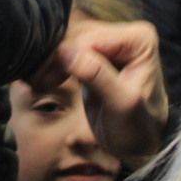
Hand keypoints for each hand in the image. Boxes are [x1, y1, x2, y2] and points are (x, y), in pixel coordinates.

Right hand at [35, 20, 168, 164]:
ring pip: (70, 41)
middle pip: (78, 36)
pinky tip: (47, 80)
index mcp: (140, 39)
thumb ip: (98, 76)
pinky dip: (55, 64)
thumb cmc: (137, 130)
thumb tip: (67, 53)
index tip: (47, 81)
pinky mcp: (98, 52)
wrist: (138, 145)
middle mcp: (127, 34)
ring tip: (41, 84)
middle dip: (57, 59)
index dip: (67, 58)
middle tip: (40, 84)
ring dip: (53, 62)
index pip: (91, 38)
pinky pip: (70, 49)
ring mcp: (113, 42)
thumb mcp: (121, 105)